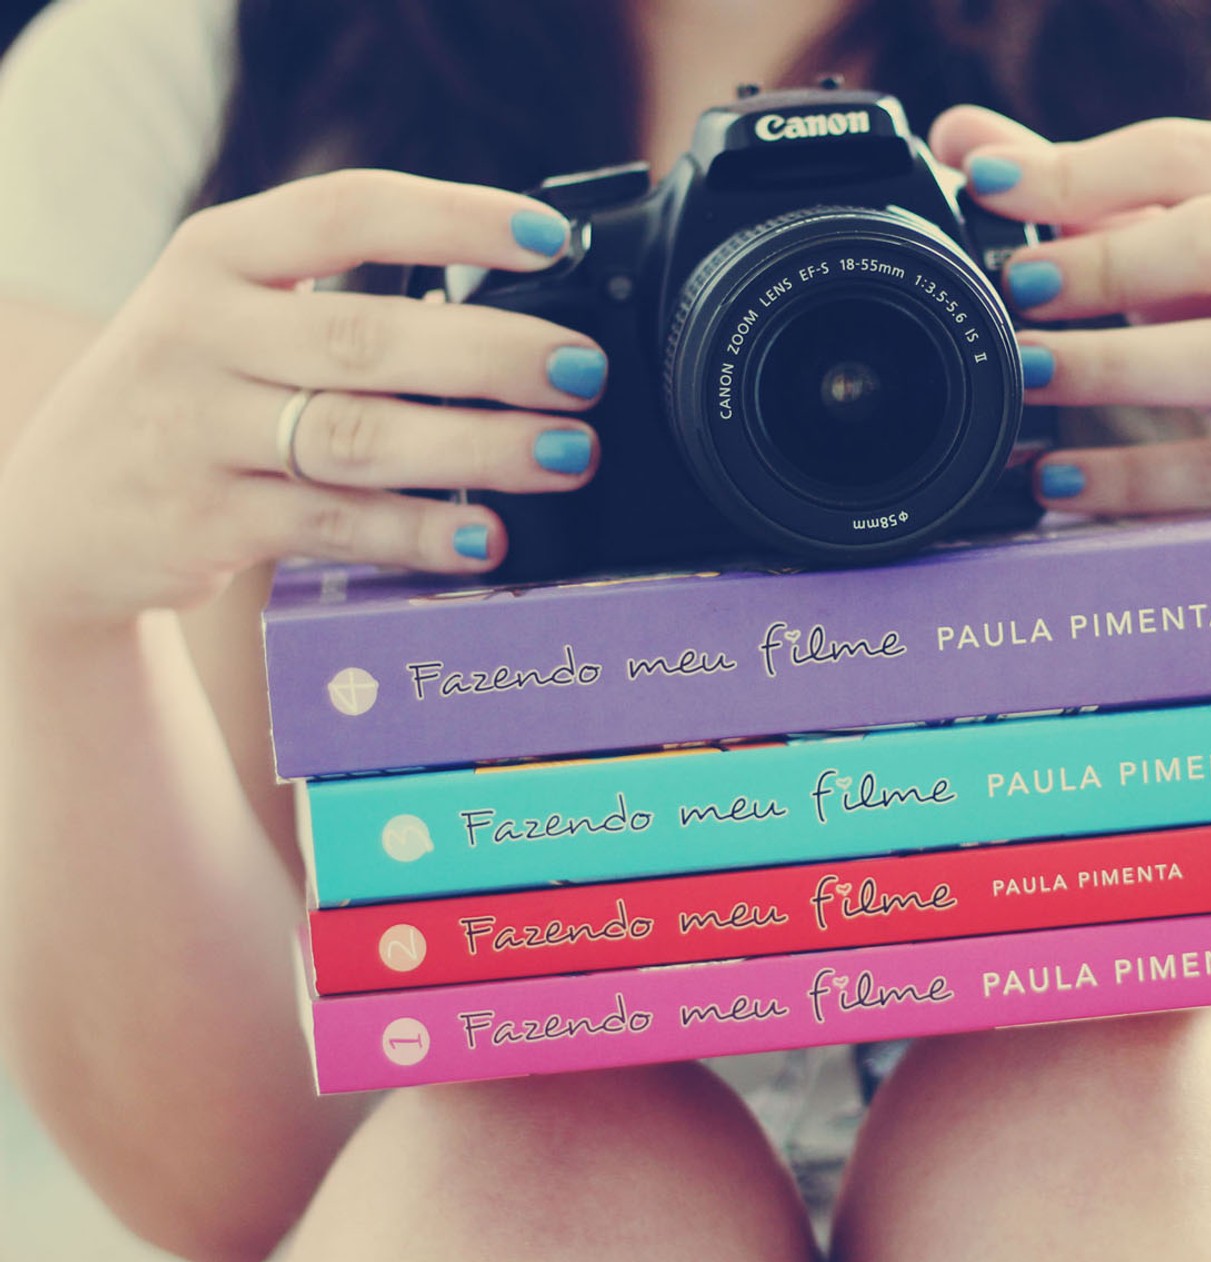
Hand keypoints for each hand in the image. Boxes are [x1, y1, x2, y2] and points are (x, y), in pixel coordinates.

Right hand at [0, 170, 604, 626]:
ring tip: (567, 453)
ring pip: (360, 435)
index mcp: (219, 258)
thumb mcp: (231, 321)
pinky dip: (416, 533)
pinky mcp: (208, 519)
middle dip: (493, 354)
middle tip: (583, 372)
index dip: (456, 220)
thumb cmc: (189, 400)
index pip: (346, 211)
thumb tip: (513, 320)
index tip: (553, 238)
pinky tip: (484, 536)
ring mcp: (198, 429)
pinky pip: (334, 523)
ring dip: (478, 447)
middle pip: (370, 335)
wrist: (62, 512)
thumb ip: (338, 306)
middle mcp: (201, 331)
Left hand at [932, 107, 1210, 544]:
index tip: (984, 186)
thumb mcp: (1190, 260)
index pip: (1193, 155)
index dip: (1079, 168)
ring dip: (1109, 365)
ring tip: (1023, 376)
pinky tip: (1056, 475)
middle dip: (1103, 262)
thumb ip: (1088, 197)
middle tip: (1013, 287)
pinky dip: (1126, 478)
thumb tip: (961, 137)